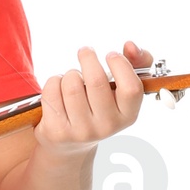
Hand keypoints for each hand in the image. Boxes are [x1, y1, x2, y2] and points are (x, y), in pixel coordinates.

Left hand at [32, 42, 149, 152]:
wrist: (71, 143)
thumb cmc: (100, 106)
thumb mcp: (122, 88)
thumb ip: (137, 62)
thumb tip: (130, 46)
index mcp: (127, 116)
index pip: (131, 88)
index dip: (121, 66)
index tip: (111, 54)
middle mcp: (107, 127)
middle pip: (96, 81)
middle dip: (88, 58)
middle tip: (85, 52)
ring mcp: (81, 131)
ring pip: (71, 84)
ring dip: (69, 74)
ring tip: (72, 79)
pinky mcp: (58, 131)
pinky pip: (52, 92)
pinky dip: (53, 82)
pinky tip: (59, 90)